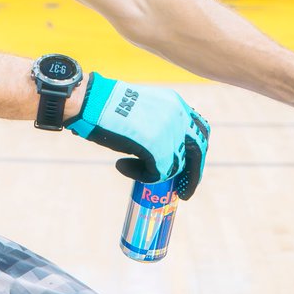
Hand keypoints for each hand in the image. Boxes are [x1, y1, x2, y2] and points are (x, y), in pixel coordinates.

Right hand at [65, 74, 209, 198]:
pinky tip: (123, 167)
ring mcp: (169, 132)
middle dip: (192, 175)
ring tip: (136, 171)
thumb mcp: (145, 110)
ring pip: (177, 165)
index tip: (190, 168)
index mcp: (176, 104)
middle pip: (198, 151)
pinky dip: (142, 176)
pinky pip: (158, 173)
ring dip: (158, 174)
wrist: (93, 101)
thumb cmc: (111, 106)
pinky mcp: (157, 148)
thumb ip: (160, 125)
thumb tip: (165, 150)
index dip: (197, 153)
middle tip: (183, 191)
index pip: (200, 132)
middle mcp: (178, 117)